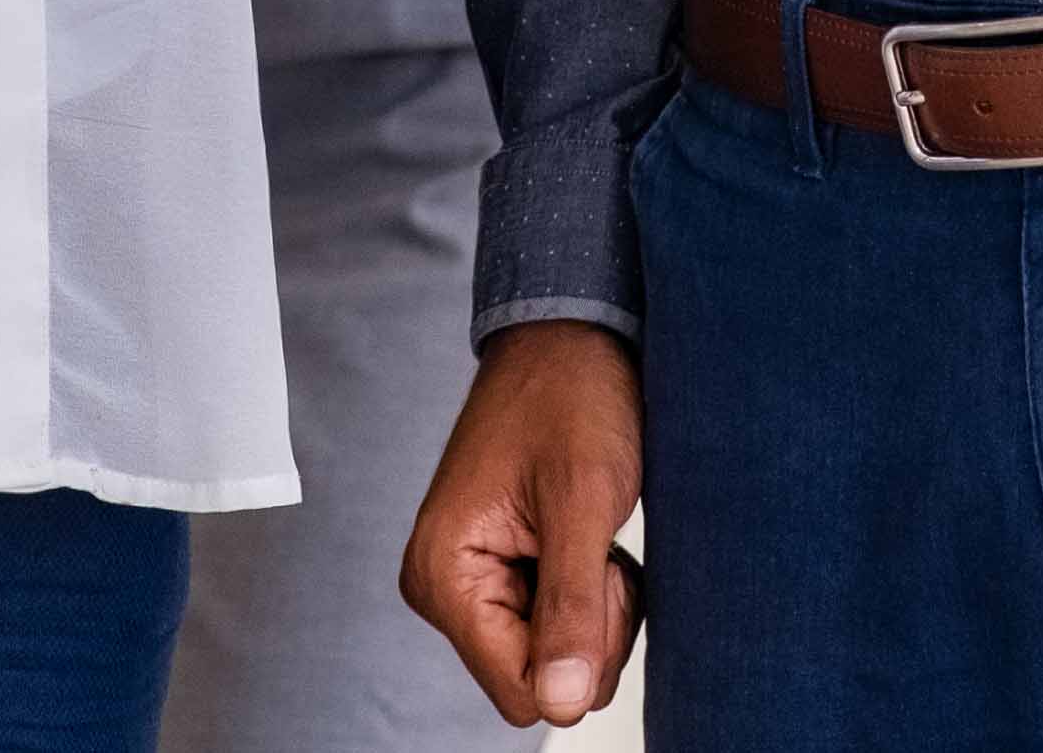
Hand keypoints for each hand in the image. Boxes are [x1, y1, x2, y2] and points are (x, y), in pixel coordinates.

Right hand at [404, 321, 643, 727]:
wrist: (570, 338)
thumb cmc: (572, 397)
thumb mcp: (583, 501)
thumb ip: (572, 608)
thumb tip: (563, 705)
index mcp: (444, 576)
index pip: (523, 691)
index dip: (579, 651)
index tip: (596, 572)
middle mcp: (443, 588)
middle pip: (540, 680)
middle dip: (590, 627)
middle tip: (599, 548)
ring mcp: (469, 583)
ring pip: (555, 658)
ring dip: (594, 608)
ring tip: (592, 535)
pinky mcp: (497, 573)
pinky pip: (555, 625)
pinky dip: (588, 592)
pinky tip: (586, 538)